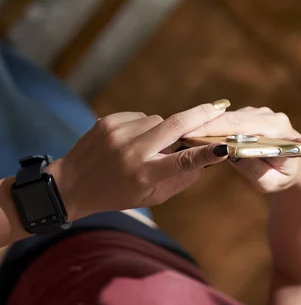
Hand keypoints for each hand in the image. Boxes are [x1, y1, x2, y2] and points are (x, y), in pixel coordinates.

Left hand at [49, 101, 230, 219]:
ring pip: (158, 120)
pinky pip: (141, 118)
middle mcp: (131, 152)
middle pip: (174, 125)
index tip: (224, 145)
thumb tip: (207, 159)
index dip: (205, 153)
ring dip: (164, 130)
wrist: (71, 184)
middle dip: (200, 115)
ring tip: (150, 148)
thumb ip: (180, 180)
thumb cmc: (117, 194)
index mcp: (143, 176)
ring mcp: (118, 133)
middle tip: (219, 107)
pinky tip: (133, 142)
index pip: (181, 162)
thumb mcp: (151, 197)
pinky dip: (144, 128)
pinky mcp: (108, 121)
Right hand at [183, 106, 300, 192]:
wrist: (295, 168)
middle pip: (230, 117)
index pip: (240, 124)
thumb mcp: (270, 182)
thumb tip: (230, 153)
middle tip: (177, 133)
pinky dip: (212, 128)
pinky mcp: (249, 116)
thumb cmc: (283, 177)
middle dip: (203, 125)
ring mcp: (258, 113)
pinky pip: (227, 121)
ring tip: (182, 136)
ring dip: (205, 126)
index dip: (213, 128)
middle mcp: (268, 115)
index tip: (190, 134)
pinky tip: (194, 136)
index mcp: (278, 127)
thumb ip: (253, 169)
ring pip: (226, 118)